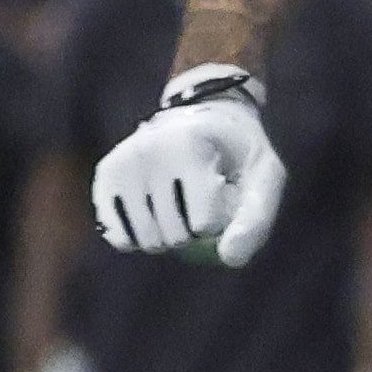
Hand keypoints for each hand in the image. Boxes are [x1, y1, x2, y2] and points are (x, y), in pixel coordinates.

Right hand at [91, 68, 289, 265]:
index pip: (203, 225)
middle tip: (198, 200)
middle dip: (193, 233)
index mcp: (189, 148)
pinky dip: (137, 239)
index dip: (219, 222)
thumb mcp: (265, 177)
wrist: (205, 113)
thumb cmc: (238, 153)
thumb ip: (255, 218)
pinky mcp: (105, 175)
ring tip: (177, 204)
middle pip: (173, 236)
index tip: (222, 195)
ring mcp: (123, 164)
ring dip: (166, 237)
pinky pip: (119, 237)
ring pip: (146, 241)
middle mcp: (149, 152)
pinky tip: (151, 218)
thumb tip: (230, 258)